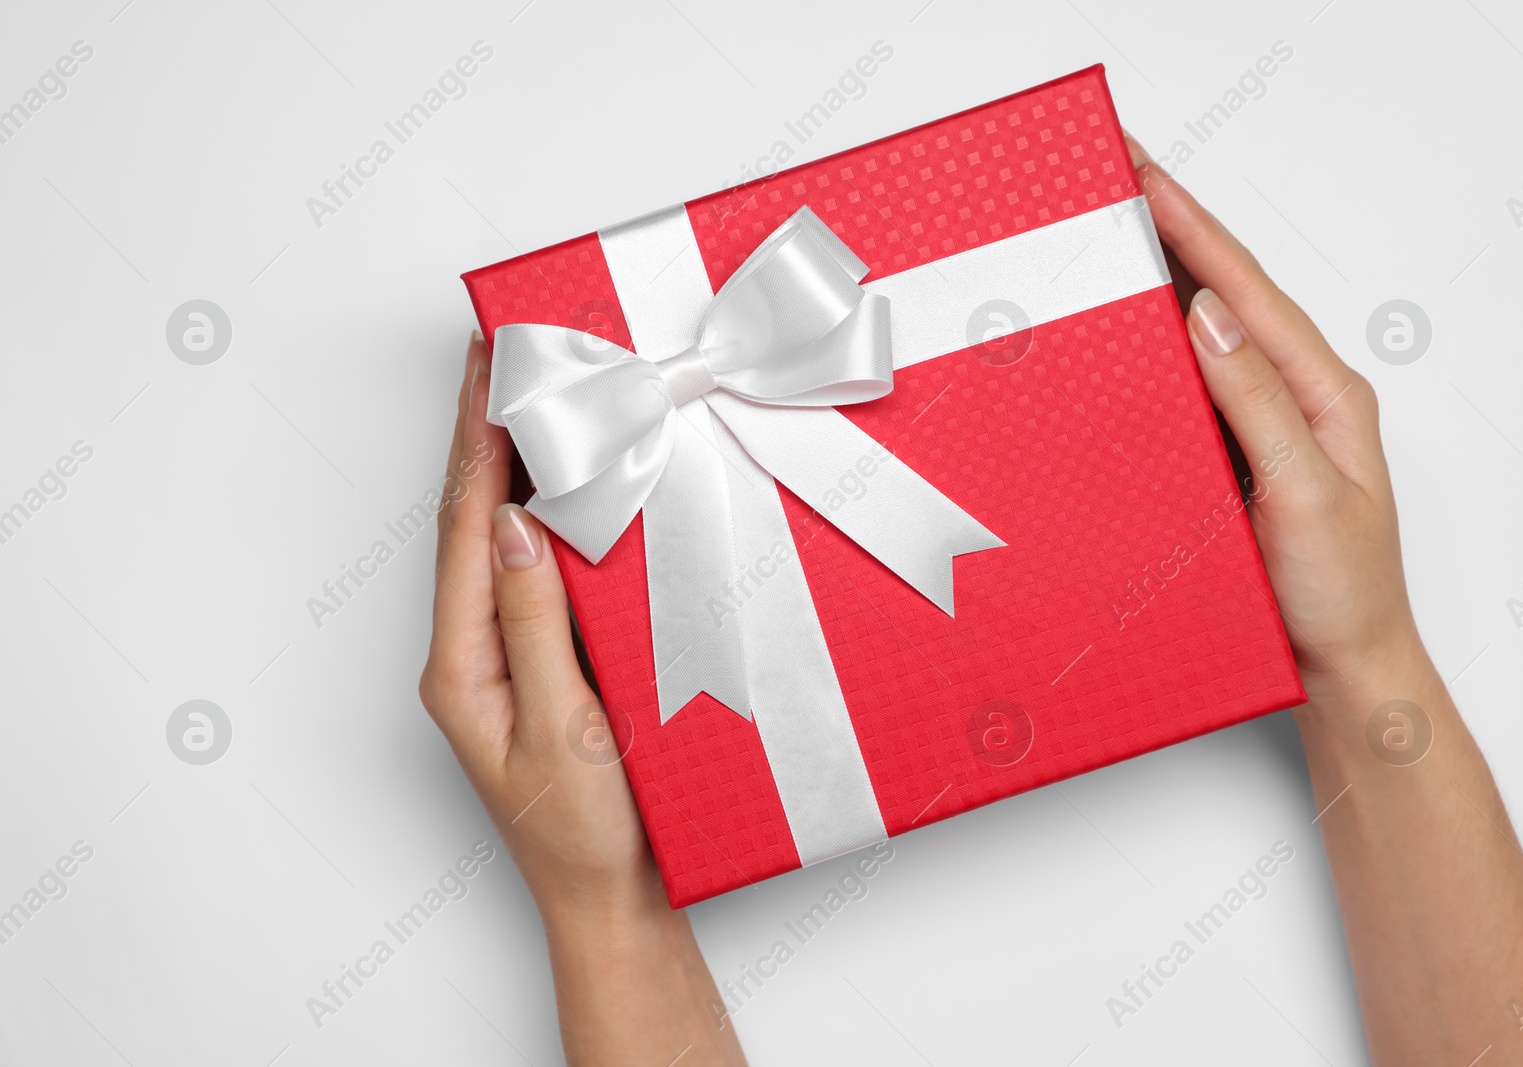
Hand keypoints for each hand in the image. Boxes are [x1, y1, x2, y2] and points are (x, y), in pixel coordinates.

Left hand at [418, 333, 745, 1065]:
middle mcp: (474, 653)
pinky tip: (573, 485)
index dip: (476, 439)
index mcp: (461, 666)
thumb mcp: (562, 729)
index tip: (487, 366)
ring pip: (505, 541)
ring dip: (515, 464)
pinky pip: (542, 574)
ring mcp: (508, 657)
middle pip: (473, 520)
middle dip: (485, 431)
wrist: (615, 902)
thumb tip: (513, 523)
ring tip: (531, 393)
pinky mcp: (547, 664)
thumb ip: (535, 624)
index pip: (465, 528)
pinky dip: (553, 516)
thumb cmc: (586, 836)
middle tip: (504, 352)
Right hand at [1128, 137, 1423, 705]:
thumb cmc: (1341, 594)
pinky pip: (1187, 387)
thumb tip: (1209, 317)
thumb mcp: (1306, 494)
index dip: (1192, 228)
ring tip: (1111, 228)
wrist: (1341, 668)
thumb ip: (1259, 403)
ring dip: (1159, 279)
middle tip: (1117, 178)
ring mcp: (1261, 424)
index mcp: (1324, 391)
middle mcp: (1293, 395)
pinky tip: (1123, 328)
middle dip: (1171, 229)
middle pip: (1224, 293)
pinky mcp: (1232, 455)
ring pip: (1202, 334)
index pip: (1246, 292)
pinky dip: (1153, 347)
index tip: (1143, 176)